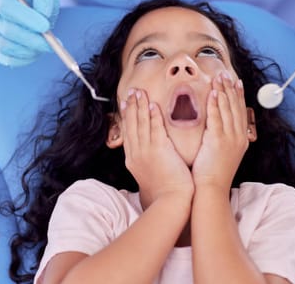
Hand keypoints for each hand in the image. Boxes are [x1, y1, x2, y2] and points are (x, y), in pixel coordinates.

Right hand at [0, 0, 59, 66]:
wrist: (33, 11)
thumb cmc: (38, 0)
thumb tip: (44, 13)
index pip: (7, 8)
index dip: (26, 18)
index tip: (46, 27)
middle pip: (7, 30)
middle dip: (32, 39)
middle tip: (51, 43)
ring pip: (5, 46)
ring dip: (28, 50)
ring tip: (44, 46)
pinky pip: (7, 59)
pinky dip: (24, 59)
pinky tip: (36, 52)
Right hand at [121, 89, 193, 207]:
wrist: (170, 202)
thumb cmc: (164, 193)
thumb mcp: (148, 176)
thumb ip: (147, 163)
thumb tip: (150, 157)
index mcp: (133, 160)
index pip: (128, 133)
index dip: (126, 117)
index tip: (124, 103)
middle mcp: (136, 154)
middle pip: (131, 125)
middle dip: (130, 107)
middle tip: (130, 91)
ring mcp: (146, 152)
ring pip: (141, 124)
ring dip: (140, 106)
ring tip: (139, 92)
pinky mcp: (160, 151)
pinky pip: (155, 129)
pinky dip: (153, 117)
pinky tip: (153, 105)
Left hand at [192, 73, 248, 191]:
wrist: (211, 190)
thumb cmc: (213, 174)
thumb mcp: (225, 154)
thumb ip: (224, 139)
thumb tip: (221, 129)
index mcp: (241, 139)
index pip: (241, 111)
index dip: (238, 95)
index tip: (236, 81)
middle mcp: (238, 137)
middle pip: (236, 107)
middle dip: (231, 88)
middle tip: (226, 73)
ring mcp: (230, 139)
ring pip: (227, 109)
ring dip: (223, 91)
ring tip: (219, 77)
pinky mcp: (218, 141)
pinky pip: (217, 118)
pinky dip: (215, 104)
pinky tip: (213, 92)